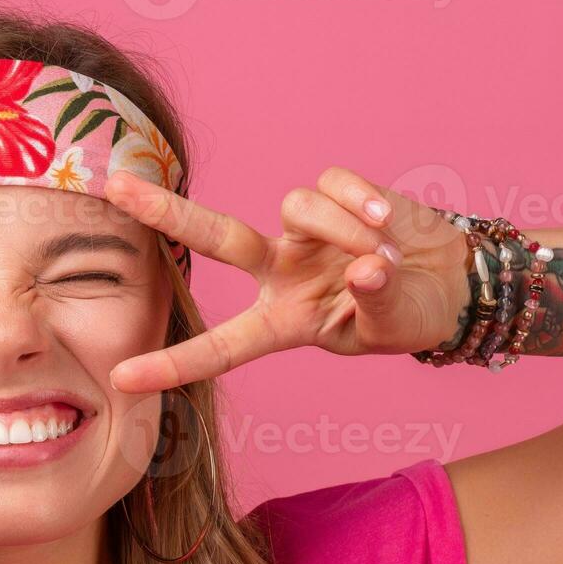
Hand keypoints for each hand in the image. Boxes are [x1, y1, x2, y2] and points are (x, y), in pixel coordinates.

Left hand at [102, 167, 470, 392]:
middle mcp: (280, 273)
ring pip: (295, 205)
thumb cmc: (406, 316)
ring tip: (386, 256)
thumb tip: (370, 269)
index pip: (220, 348)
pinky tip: (388, 221)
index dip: (173, 364)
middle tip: (114, 187)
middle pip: (215, 236)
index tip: (121, 379)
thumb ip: (376, 303)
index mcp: (281, 322)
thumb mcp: (390, 328)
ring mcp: (303, 232)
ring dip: (344, 228)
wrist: (449, 281)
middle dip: (165, 211)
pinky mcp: (334, 196)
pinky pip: (333, 184)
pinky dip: (362, 201)